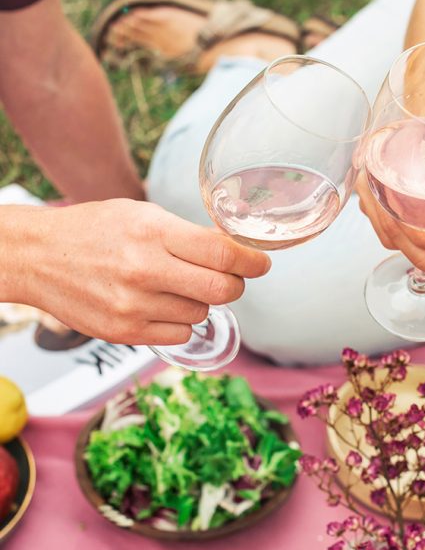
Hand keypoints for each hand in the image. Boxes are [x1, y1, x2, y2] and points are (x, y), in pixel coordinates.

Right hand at [13, 200, 270, 344]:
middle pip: (222, 290)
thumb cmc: (94, 230)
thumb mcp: (141, 215)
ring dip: (200, 303)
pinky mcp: (125, 332)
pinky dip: (180, 322)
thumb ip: (187, 234)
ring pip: (202, 314)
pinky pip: (180, 334)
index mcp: (153, 232)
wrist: (38, 257)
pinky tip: (160, 306)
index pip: (222, 252)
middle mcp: (145, 269)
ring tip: (174, 287)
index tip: (261, 264)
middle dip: (235, 285)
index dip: (251, 261)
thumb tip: (235, 250)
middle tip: (229, 278)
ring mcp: (134, 305)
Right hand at [356, 171, 424, 278]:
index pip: (392, 217)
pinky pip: (393, 227)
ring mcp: (374, 190)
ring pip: (391, 235)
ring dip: (420, 250)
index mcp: (376, 165)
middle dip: (421, 255)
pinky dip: (414, 240)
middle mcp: (370, 182)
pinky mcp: (384, 195)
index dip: (420, 236)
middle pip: (391, 233)